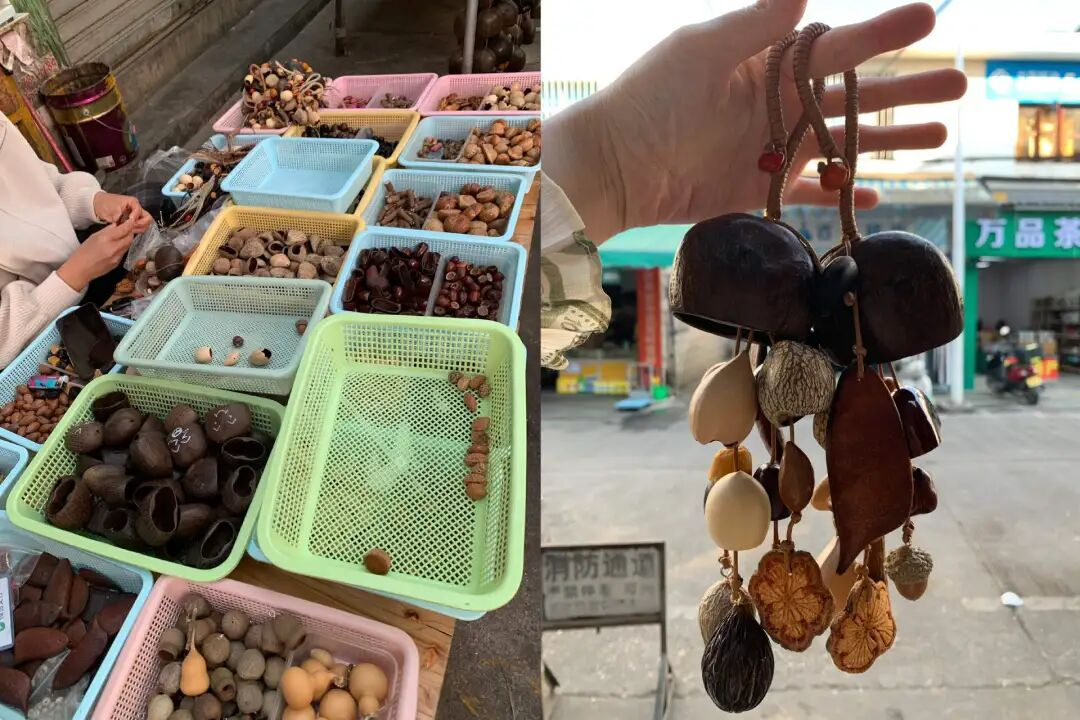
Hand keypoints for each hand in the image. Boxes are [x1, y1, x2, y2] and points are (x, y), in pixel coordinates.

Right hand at [57, 218, 135, 291]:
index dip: (129, 224)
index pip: (124, 229)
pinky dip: (122, 248)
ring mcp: (117, 257)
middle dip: (130, 232)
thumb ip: (107, 230)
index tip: (130, 220)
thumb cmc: (83, 253)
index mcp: (106, 239)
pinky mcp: (118, 263)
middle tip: (127, 229)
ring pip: (128, 245)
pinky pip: (124, 253)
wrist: (80, 270)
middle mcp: (113, 248)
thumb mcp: (93, 237)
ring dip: (127, 240)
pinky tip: (116, 247)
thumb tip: (116, 225)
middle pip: (130, 238)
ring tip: (121, 237)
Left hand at [92, 192, 152, 233]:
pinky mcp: (132, 220)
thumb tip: (132, 223)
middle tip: (131, 227)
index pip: (140, 212)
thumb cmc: (105, 204)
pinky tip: (127, 230)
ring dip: (138, 228)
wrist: (97, 205)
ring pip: (145, 224)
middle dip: (140, 224)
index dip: (135, 218)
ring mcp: (135, 215)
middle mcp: (137, 208)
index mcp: (133, 202)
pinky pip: (139, 226)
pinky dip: (135, 229)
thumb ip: (124, 217)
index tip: (129, 222)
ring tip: (128, 229)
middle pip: (147, 219)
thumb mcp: (114, 209)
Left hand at [544, 1, 966, 242]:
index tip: (929, 18)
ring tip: (940, 137)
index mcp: (770, 65)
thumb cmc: (653, 97)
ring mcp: (773, 149)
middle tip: (962, 85)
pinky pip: (810, 193)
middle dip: (909, 90)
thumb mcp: (702, 49)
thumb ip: (755, 25)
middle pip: (857, 96)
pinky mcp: (760, 190)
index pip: (840, 47)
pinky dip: (840, 194)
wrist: (618, 163)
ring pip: (845, 145)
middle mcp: (779, 105)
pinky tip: (875, 194)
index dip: (884, 34)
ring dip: (891, 140)